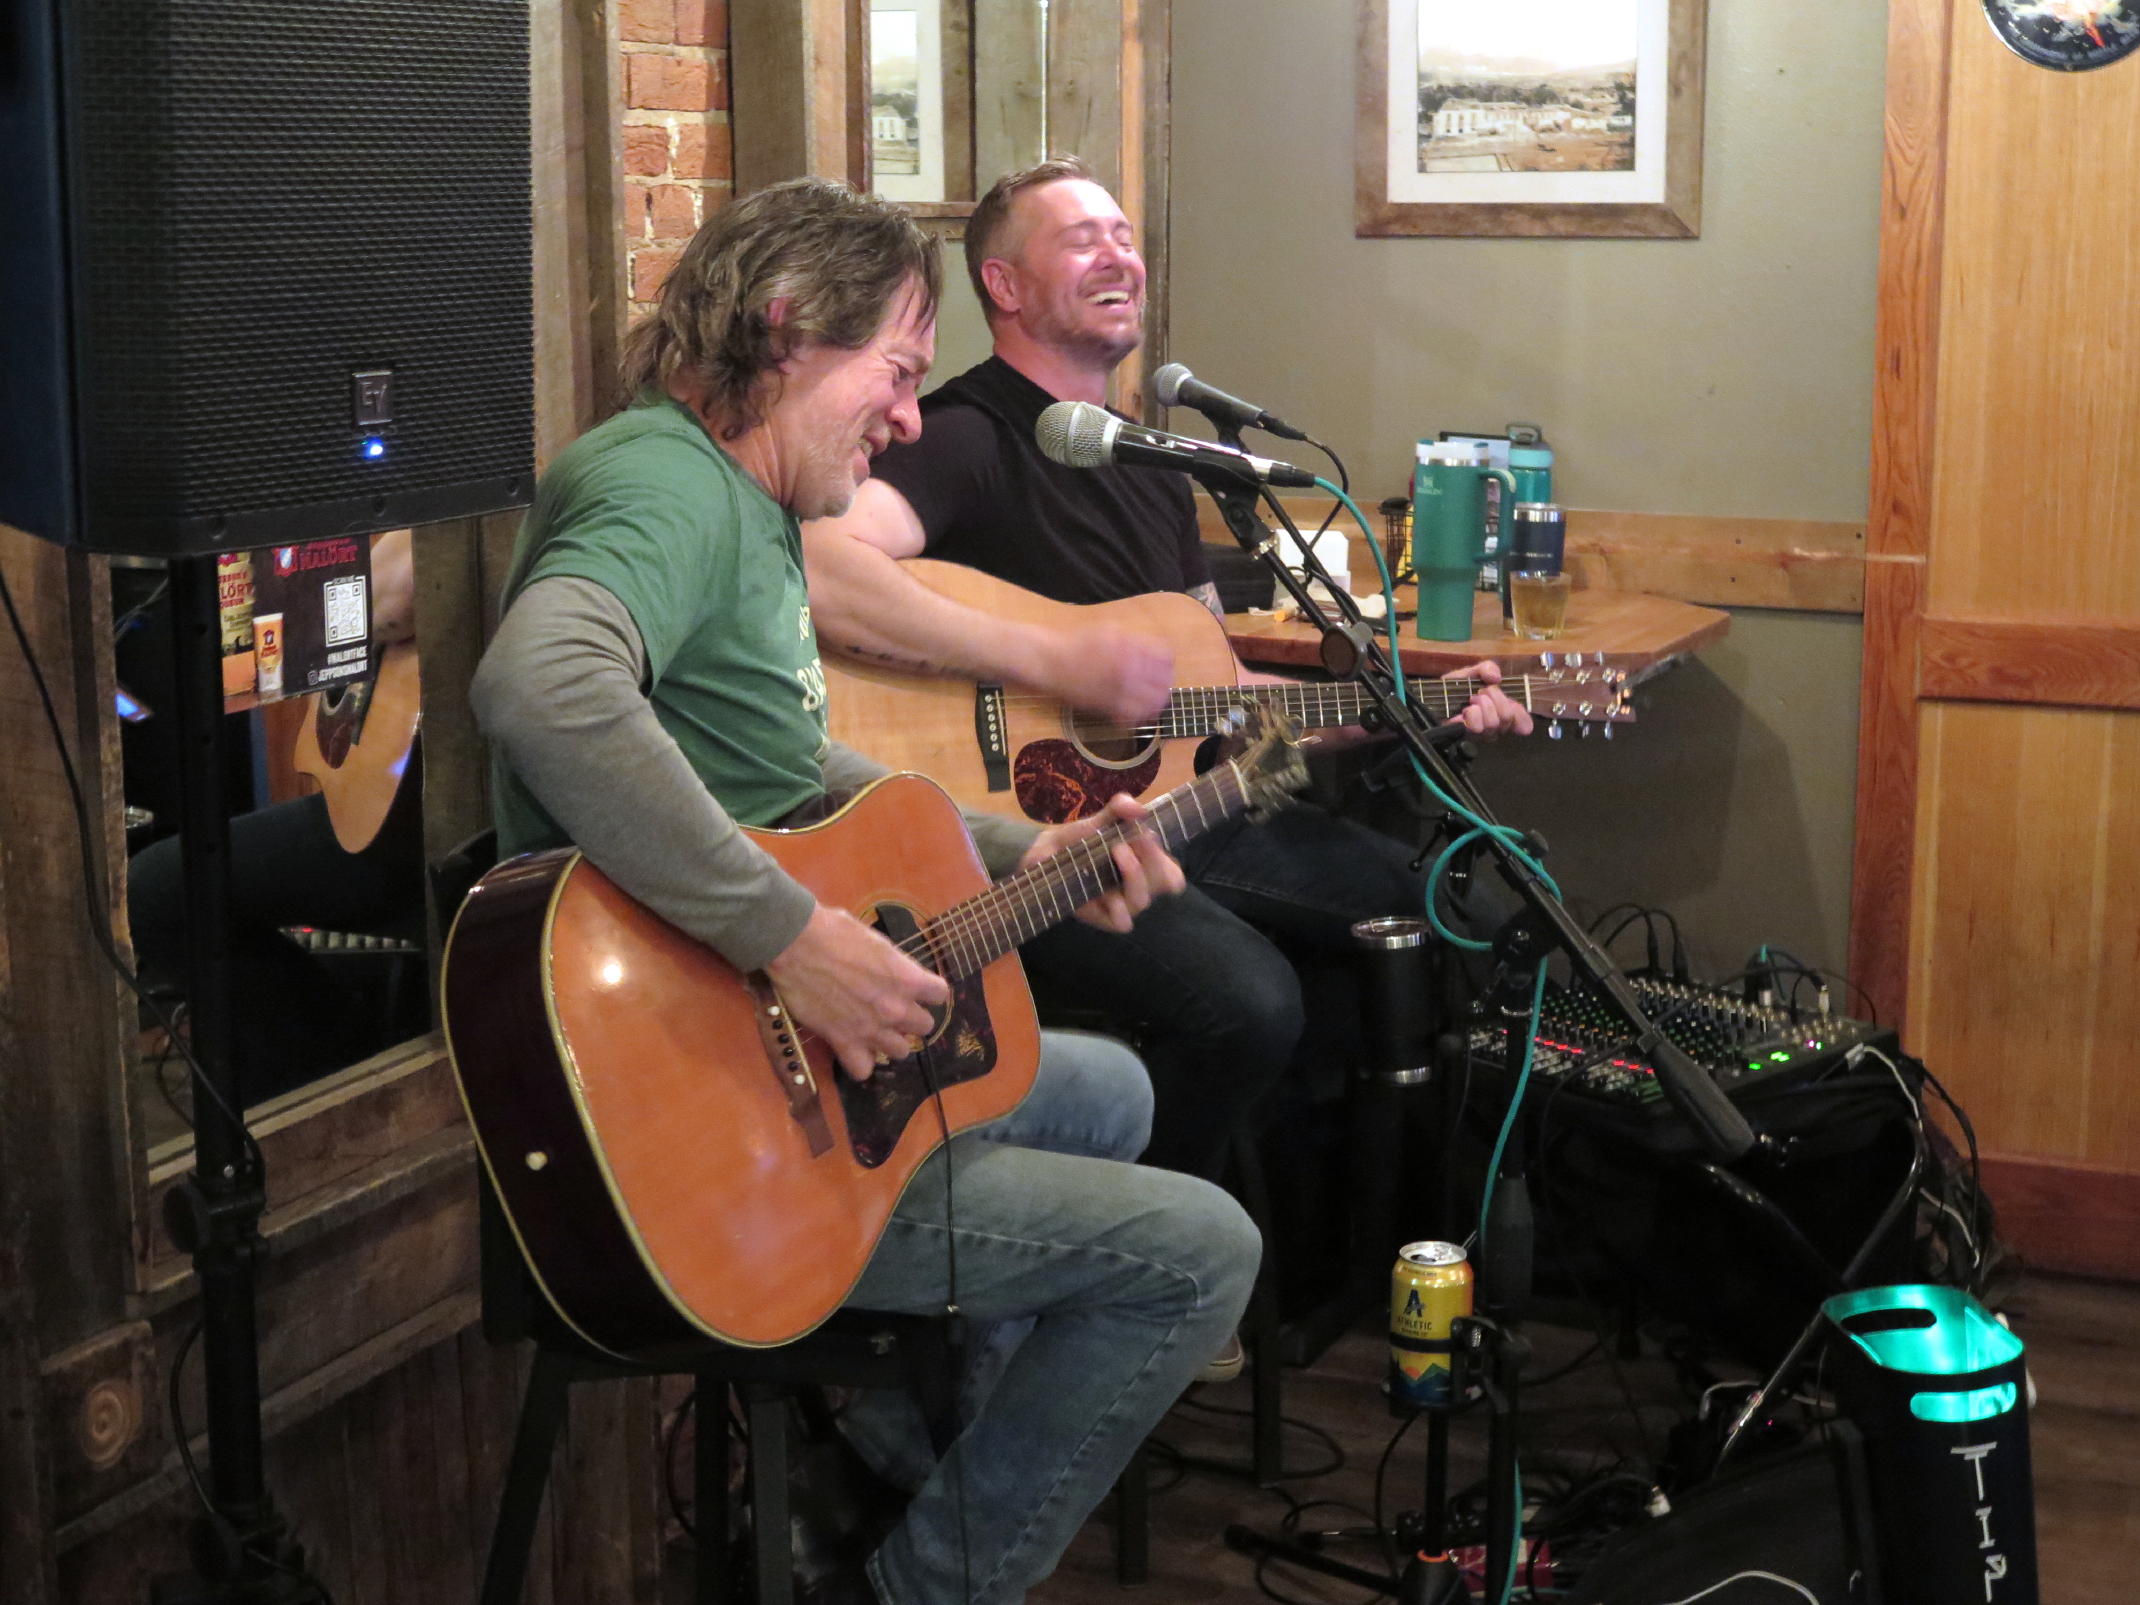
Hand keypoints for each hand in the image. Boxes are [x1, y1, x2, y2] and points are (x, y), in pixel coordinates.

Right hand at [764, 904, 949, 1081]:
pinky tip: (852, 1048)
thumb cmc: (834, 930)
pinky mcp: (843, 1041)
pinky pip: (863, 1070)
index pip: (940, 994)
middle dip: (910, 1018)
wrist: (796, 943)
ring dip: (890, 1041)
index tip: (915, 988)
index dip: (927, 991)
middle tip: (892, 1008)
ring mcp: (871, 1029)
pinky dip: (860, 1062)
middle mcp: (895, 1008)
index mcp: (907, 977)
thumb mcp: (876, 940)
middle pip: (924, 1027)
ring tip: (874, 1030)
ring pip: (900, 1052)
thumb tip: (891, 968)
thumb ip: (891, 963)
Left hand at [1019, 793, 1185, 932]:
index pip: (1173, 875)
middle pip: (1162, 881)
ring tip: (1116, 851)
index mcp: (1146, 866)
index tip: (1148, 838)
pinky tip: (1106, 895)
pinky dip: (1119, 909)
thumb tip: (1138, 809)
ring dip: (1134, 874)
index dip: (1169, 864)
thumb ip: (1119, 809)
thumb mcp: (1100, 819)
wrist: (1048, 854)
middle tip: (1132, 837)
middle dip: (1152, 856)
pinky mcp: (1105, 918)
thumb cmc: (1082, 840)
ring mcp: (1123, 904)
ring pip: (1142, 899)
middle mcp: (1139, 887)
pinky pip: (1123, 922)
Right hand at [1037, 625, 1173, 724]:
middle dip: (1164, 684)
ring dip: (1155, 702)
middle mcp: (1127, 669)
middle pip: (1163, 683)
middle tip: (1162, 686)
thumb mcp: (1110, 631)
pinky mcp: (1106, 706)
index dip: (1167, 663)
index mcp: (1130, 648)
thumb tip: (1158, 652)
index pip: (1166, 658)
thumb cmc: (1079, 643)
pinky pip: (1131, 717)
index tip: (1165, 667)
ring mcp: (1117, 689)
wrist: (1050, 661)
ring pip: (1151, 703)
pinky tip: (1138, 713)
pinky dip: (1138, 717)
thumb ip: (1136, 641)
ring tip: (1154, 702)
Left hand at [1444, 659, 1532, 738]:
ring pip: (1493, 724)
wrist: (1432, 696)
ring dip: (1482, 706)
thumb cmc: (1456, 686)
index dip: (1521, 716)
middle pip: (1507, 718)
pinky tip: (1464, 711)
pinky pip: (1476, 729)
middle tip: (1480, 693)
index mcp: (1501, 711)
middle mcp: (1493, 726)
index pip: (1523, 723)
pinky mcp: (1464, 737)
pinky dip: (1472, 715)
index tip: (1512, 704)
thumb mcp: (1473, 671)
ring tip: (1470, 700)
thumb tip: (1496, 678)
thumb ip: (1487, 668)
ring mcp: (1479, 734)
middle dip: (1494, 698)